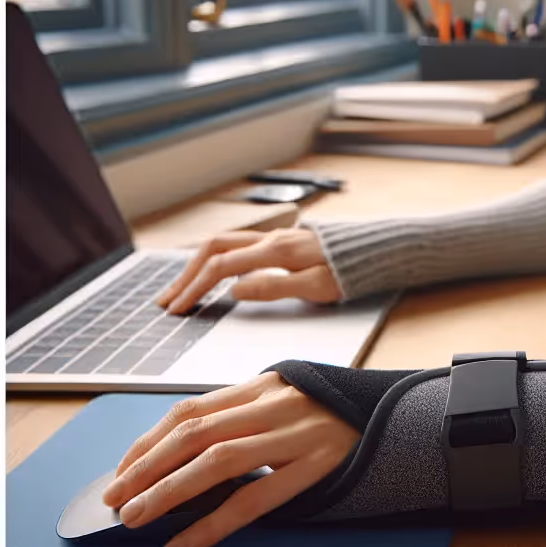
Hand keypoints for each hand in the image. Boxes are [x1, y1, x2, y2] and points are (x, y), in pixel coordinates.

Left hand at [100, 372, 359, 546]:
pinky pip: (256, 498)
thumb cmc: (339, 411)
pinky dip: (213, 523)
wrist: (401, 411)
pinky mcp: (317, 466)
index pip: (189, 410)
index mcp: (262, 386)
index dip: (148, 441)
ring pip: (217, 462)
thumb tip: (187, 448)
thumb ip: (246, 413)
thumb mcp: (289, 397)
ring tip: (137, 518)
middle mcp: (274, 406)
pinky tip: (185, 543)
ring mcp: (296, 436)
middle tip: (115, 500)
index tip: (121, 470)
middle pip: (193, 434)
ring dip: (168, 492)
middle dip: (145, 468)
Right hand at [156, 227, 339, 313]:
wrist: (378, 249)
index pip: (221, 266)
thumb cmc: (354, 272)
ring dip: (197, 265)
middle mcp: (270, 239)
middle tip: (167, 300)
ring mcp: (274, 237)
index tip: (178, 309)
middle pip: (213, 248)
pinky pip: (238, 246)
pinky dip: (215, 259)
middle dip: (186, 275)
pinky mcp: (280, 242)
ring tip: (181, 289)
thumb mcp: (318, 287)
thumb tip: (234, 290)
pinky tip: (209, 274)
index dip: (196, 287)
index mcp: (276, 251)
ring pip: (223, 244)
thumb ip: (274, 287)